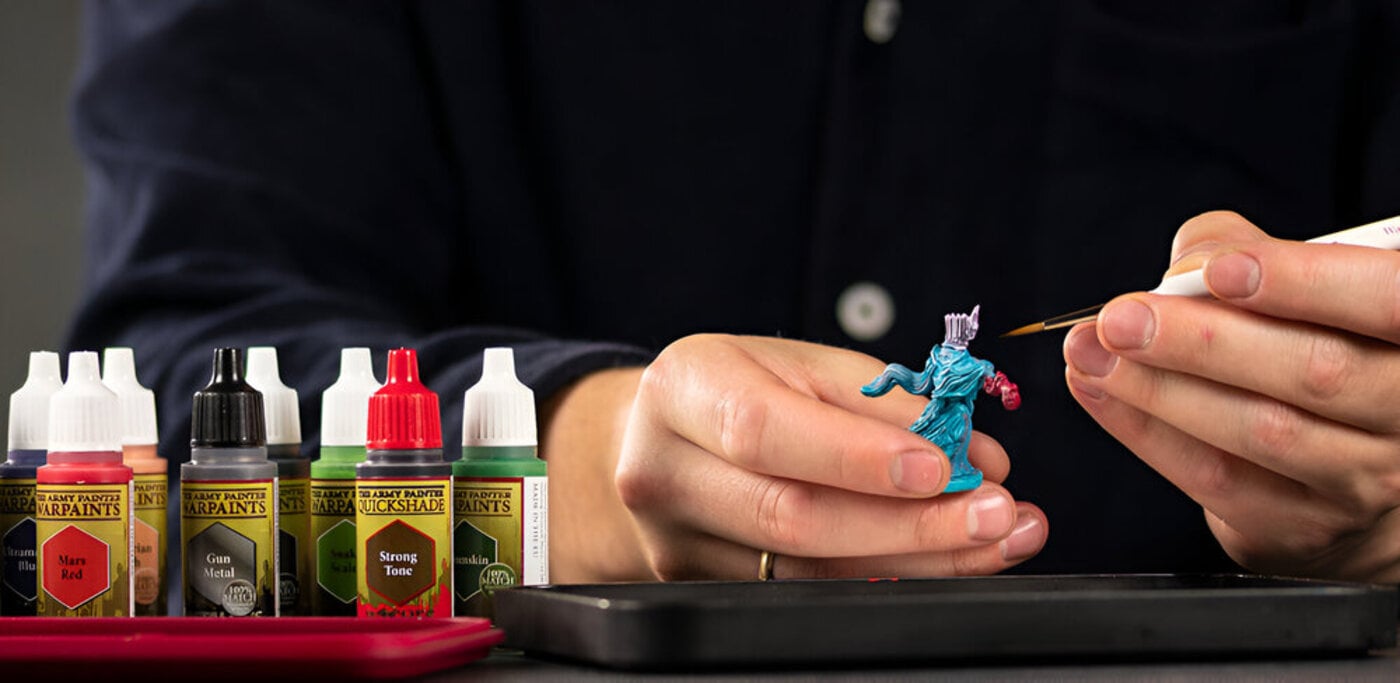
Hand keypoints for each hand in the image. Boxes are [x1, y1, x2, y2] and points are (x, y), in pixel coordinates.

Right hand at [612, 334, 1046, 579]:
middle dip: (910, 522)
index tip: (941, 466)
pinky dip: (889, 576)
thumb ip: (883, 402)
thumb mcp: (799, 364)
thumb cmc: (736, 389)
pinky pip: (811, 590)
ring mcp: (679, 542)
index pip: (764, 430)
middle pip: (791, 516)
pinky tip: (946, 559)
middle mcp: (666, 472)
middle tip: (995, 512)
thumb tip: (974, 454)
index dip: (855, 456)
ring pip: (810, 570)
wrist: (656, 439)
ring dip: (918, 558)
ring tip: (995, 538)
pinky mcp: (705, 588)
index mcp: (684, 391)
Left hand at [1064, 210, 1399, 581]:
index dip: (1304, 283)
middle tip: (1123, 317)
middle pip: (1318, 371)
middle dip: (1204, 340)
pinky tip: (1100, 390)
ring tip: (1095, 352)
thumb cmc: (1315, 346)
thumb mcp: (1298, 284)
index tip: (1220, 271)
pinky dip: (1145, 430)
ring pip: (1264, 431)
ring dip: (1161, 388)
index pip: (1387, 299)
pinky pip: (1217, 478)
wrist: (1344, 467)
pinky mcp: (1303, 522)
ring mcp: (1366, 476)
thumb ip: (1244, 251)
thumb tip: (1188, 264)